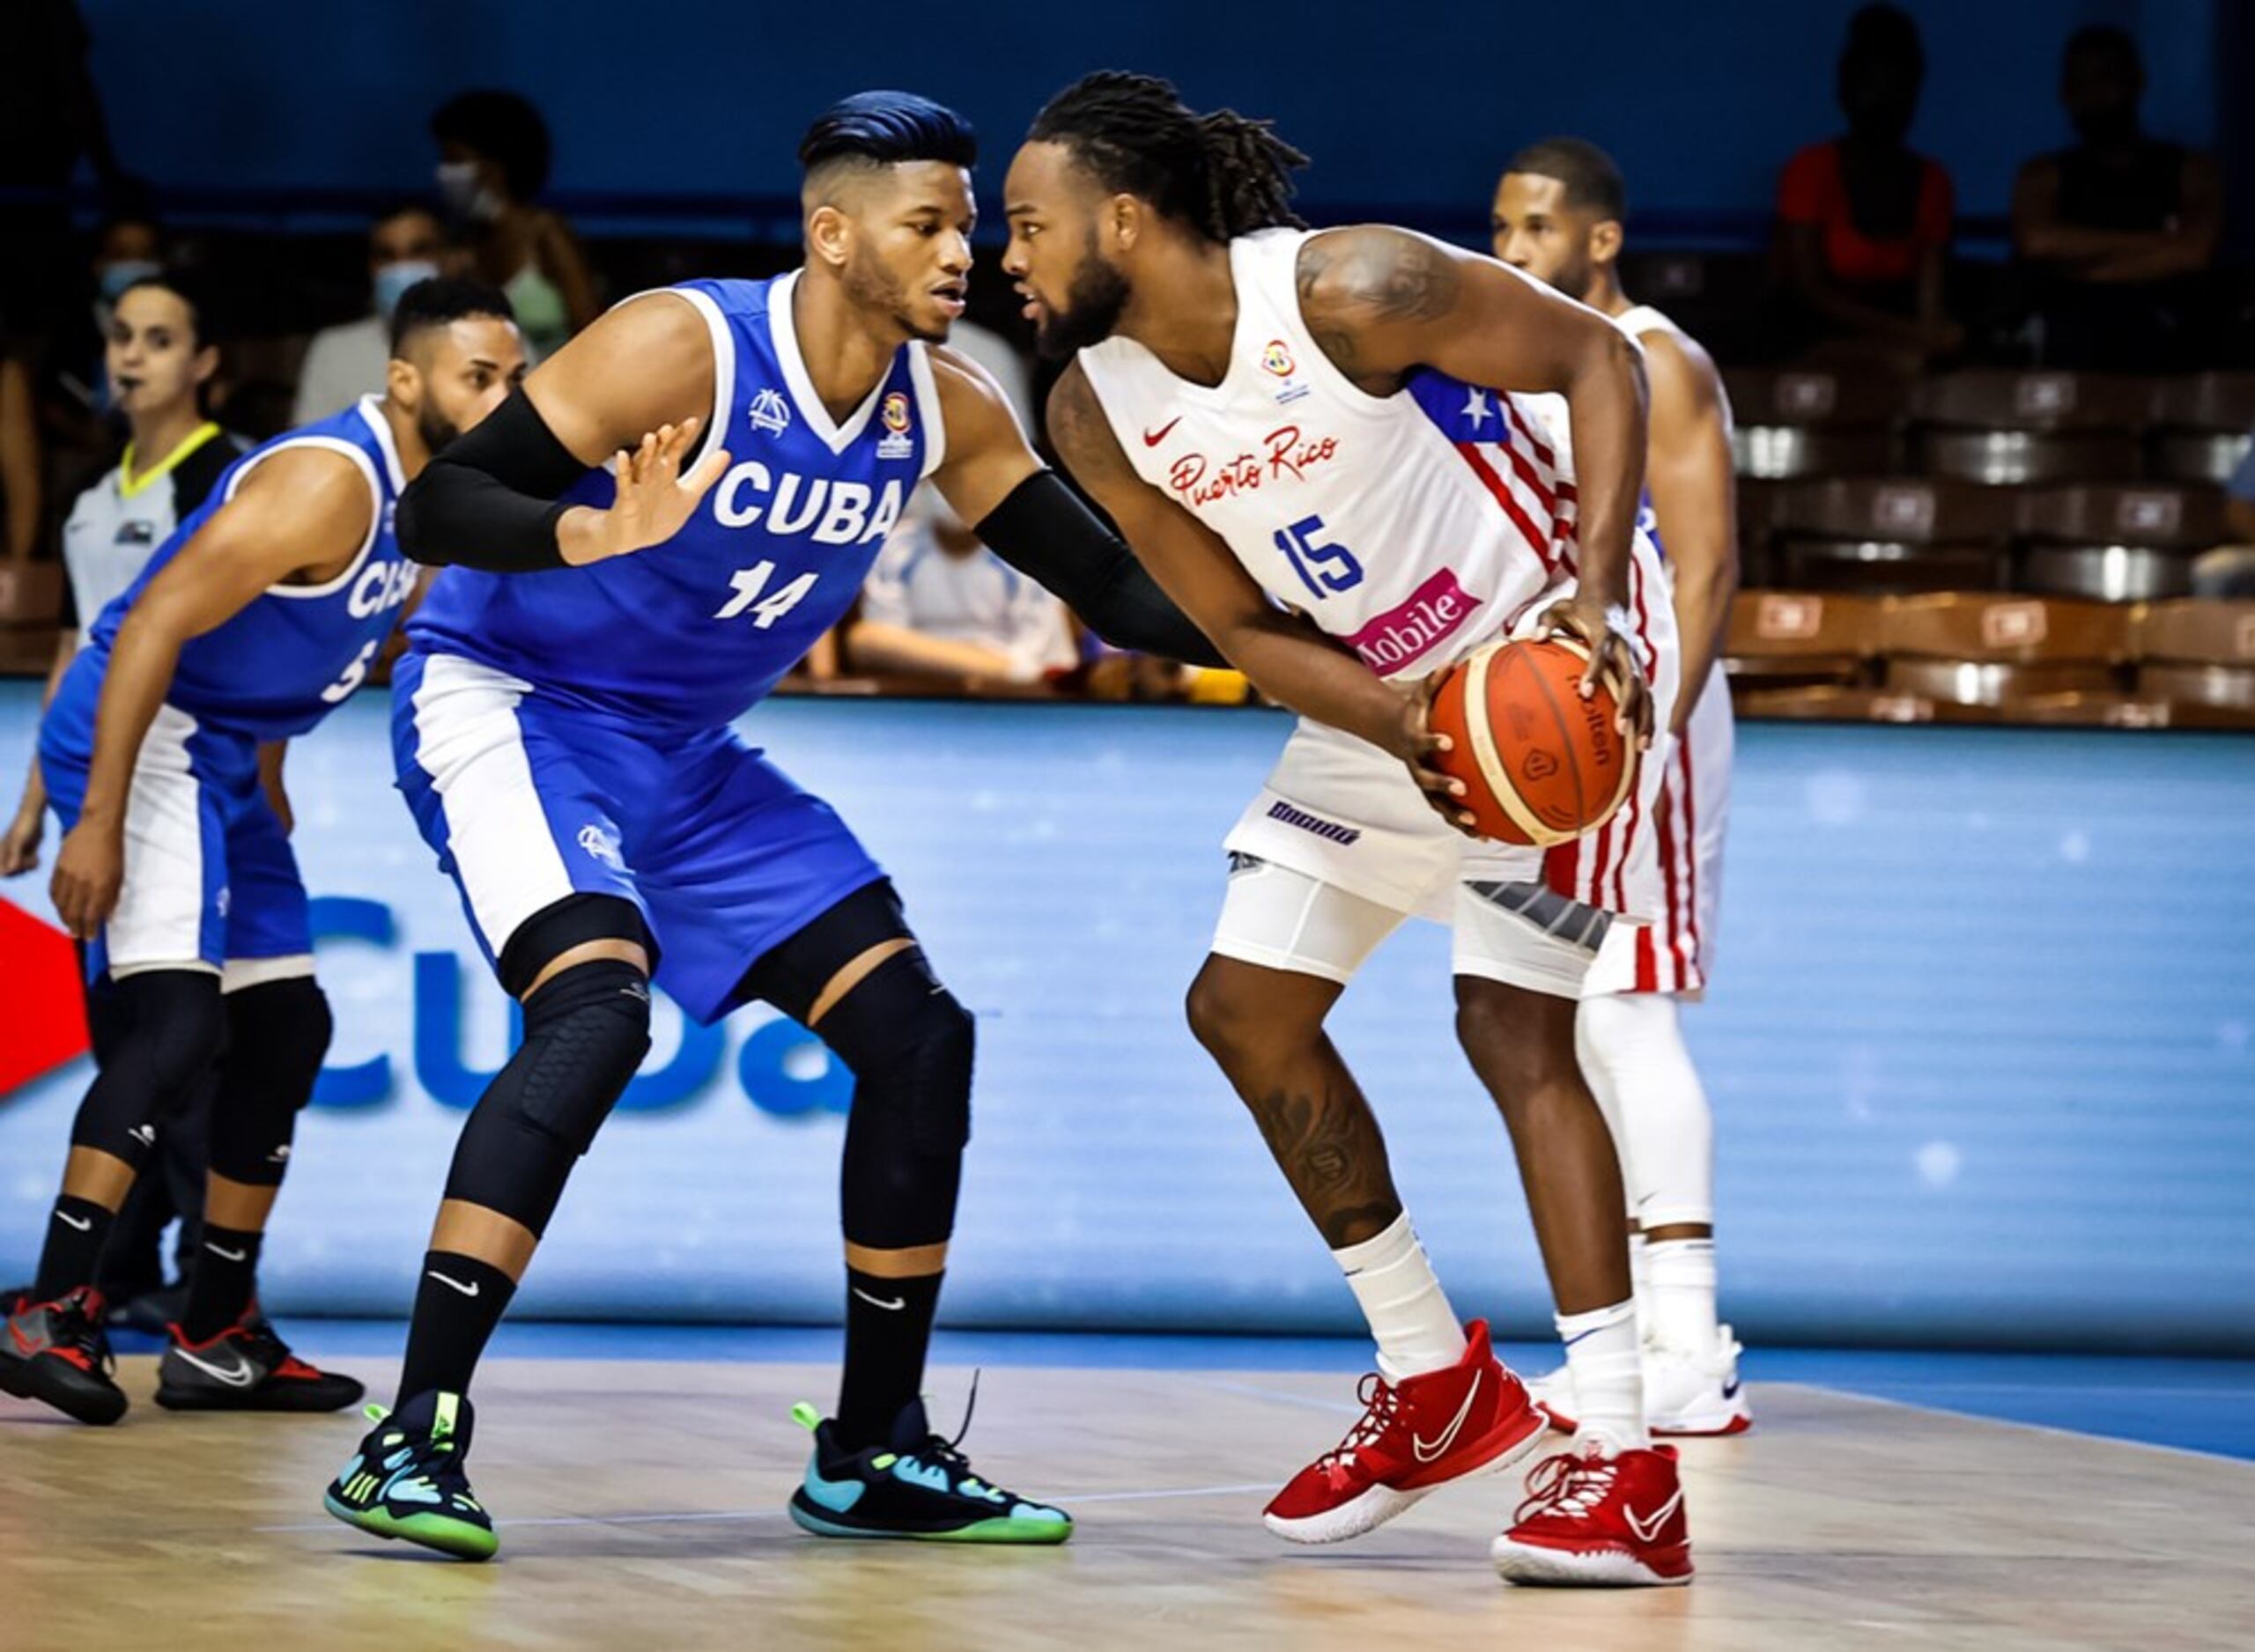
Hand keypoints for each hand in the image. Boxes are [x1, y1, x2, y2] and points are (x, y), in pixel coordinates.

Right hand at [1, 799, 42, 876]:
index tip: (18, 867)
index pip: (2, 871)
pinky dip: (33, 863)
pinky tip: (36, 857)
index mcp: (1, 853)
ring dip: (28, 866)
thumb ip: (14, 855)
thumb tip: (10, 870)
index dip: (10, 872)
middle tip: (29, 860)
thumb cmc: (23, 827)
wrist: (33, 817)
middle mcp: (8, 855)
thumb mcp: (18, 841)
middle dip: (21, 868)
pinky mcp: (27, 853)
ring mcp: (18, 855)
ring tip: (34, 858)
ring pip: (22, 869)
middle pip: (13, 872)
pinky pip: (29, 865)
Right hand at [50, 818, 124, 939]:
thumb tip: (108, 917)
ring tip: (68, 925)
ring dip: (64, 917)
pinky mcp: (58, 867)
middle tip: (77, 935)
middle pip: (74, 912)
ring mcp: (68, 875)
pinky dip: (56, 902)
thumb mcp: (120, 876)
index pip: (92, 915)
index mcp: (101, 886)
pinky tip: (59, 907)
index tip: (90, 938)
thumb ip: (113, 898)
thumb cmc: (114, 851)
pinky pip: (53, 890)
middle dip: (75, 927)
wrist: (98, 826)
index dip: (90, 929)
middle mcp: (83, 883)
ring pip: (61, 903)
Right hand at [564, 418, 731, 565]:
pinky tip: (622, 456)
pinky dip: (624, 471)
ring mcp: (637, 487)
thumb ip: (706, 475)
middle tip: (668, 427)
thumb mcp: (689, 495)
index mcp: (665, 473)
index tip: (691, 422)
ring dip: (645, 453)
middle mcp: (650, 476)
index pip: (674, 451)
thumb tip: (726, 453)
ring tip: (650, 438)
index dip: (682, 437)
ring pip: (641, 466)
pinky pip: (625, 484)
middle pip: (657, 455)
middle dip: (662, 442)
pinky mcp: (626, 500)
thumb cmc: (659, 514)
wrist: (634, 538)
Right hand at [1394, 675, 1480, 837]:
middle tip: (1462, 790)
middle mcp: (1416, 766)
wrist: (1393, 731)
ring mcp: (1424, 783)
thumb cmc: (1415, 711)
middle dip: (1443, 787)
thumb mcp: (1420, 694)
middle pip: (1426, 781)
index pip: (1421, 743)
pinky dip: (1466, 825)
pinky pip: (1449, 812)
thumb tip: (1452, 662)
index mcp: (1413, 742)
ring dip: (1455, 816)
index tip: (1448, 742)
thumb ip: (1434, 681)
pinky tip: (1487, 834)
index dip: (1432, 743)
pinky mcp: (1433, 795)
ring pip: (1437, 804)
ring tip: (1476, 825)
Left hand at [1538, 592, 1652, 748]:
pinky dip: (1647, 720)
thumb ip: (1547, 621)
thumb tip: (1536, 637)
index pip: (1601, 654)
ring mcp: (1636, 662)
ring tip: (1640, 747)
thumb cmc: (1579, 609)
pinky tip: (1642, 746)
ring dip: (1645, 719)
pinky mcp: (1640, 672)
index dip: (1595, 671)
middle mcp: (1626, 649)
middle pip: (1631, 679)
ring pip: (1645, 693)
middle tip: (1619, 728)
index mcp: (1606, 634)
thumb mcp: (1559, 608)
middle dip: (1628, 704)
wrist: (1610, 598)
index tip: (1585, 692)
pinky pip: (1647, 699)